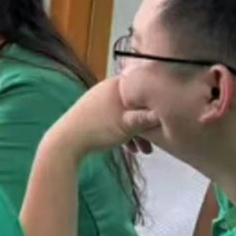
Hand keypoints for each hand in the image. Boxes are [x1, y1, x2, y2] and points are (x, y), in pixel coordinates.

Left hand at [44, 77, 159, 159]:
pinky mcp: (93, 116)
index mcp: (116, 85)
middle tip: (158, 138)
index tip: (169, 112)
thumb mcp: (130, 124)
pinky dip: (123, 133)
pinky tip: (131, 150)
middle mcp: (106, 89)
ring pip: (125, 115)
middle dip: (148, 122)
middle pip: (135, 103)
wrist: (65, 143)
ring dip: (137, 132)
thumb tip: (169, 112)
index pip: (144, 85)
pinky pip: (114, 121)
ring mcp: (98, 102)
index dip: (158, 98)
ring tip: (145, 151)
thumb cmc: (98, 129)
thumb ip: (149, 118)